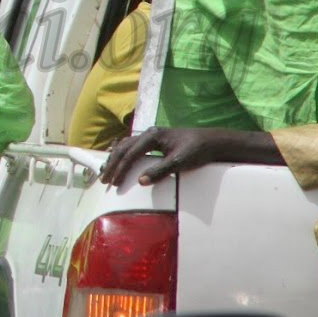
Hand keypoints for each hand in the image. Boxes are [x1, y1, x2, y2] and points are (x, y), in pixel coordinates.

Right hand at [100, 128, 244, 186]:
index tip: (114, 183)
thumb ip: (160, 171)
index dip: (120, 169)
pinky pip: (132, 146)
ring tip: (107, 172)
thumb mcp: (180, 162)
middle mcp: (149, 133)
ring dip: (115, 159)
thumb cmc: (197, 150)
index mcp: (152, 136)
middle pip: (123, 148)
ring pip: (126, 146)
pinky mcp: (155, 141)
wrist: (212, 142)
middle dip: (113, 164)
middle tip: (105, 180)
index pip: (130, 154)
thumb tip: (140, 181)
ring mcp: (151, 136)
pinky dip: (123, 154)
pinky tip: (120, 161)